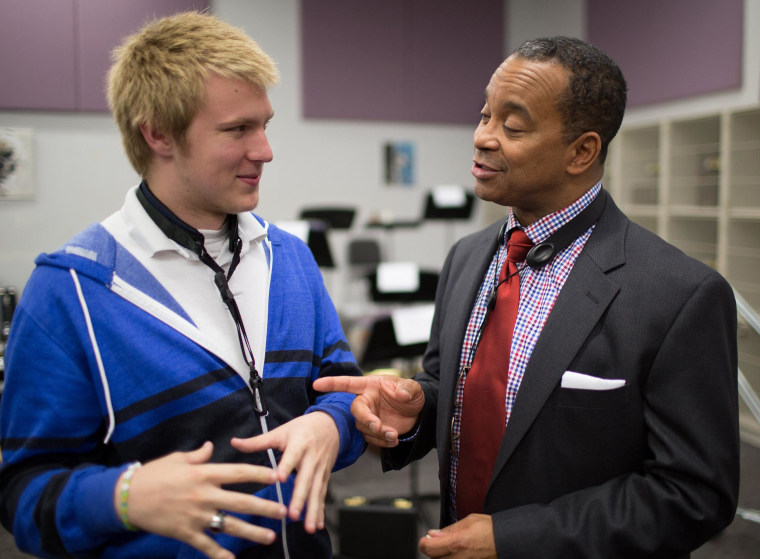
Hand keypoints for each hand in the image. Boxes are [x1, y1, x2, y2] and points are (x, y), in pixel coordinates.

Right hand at [116, 441, 286, 558]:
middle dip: (265, 507)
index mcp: (203, 474)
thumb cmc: (153, 474)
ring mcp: (196, 516)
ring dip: (252, 532)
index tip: (277, 478)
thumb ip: (198, 455)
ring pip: (230, 525)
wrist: (127, 497)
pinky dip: (221, 555)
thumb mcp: (177, 459)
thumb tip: (210, 446)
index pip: (238, 473)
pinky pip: (207, 546)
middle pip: (241, 502)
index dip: (259, 475)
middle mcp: (204, 495)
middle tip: (284, 511)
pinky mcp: (186, 533)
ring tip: (270, 536)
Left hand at [230, 412, 338, 533]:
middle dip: (300, 498)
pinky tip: (318, 525)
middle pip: (305, 479)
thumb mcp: (281, 431)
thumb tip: (234, 442)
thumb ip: (258, 441)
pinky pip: (322, 494)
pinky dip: (321, 510)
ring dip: (313, 510)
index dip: (287, 467)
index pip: (292, 456)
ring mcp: (320, 469)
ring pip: (316, 491)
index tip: (280, 479)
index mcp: (299, 444)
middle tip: (293, 515)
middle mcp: (311, 458)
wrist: (331, 425)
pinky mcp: (325, 476)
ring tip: (309, 528)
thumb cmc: (302, 428)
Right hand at [312, 374, 423, 446]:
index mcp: (371, 386)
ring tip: (394, 435)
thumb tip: (400, 394)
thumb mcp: (414, 388)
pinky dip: (382, 442)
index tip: (317, 384)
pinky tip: (394, 440)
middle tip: (378, 426)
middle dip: (366, 419)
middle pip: (356, 410)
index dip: (332, 383)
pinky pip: (371, 439)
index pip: (349, 383)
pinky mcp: (373, 431)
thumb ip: (407, 389)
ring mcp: (369, 416)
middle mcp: (366, 401)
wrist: (418, 413)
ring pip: (363, 427)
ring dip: (377, 433)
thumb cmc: (411, 394)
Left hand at [418, 514, 495, 557]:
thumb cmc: (491, 530)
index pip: (428, 547)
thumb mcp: (468, 521)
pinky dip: (452, 558)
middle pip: (433, 558)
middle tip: (440, 541)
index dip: (424, 542)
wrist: (507, 541)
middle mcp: (459, 557)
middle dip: (433, 549)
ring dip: (442, 555)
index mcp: (457, 542)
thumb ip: (449, 529)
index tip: (425, 538)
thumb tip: (433, 534)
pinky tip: (457, 552)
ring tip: (451, 547)